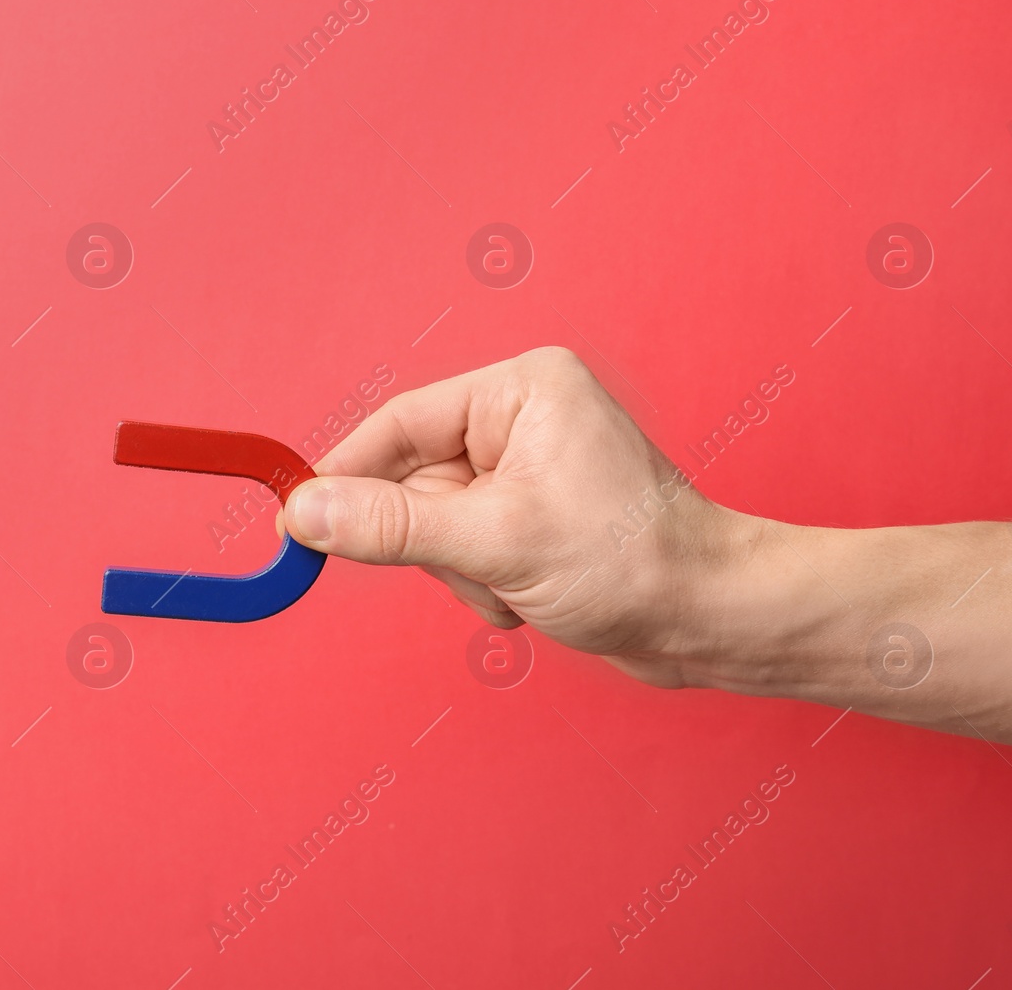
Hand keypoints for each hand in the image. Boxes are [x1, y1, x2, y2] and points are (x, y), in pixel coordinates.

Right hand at [281, 347, 743, 686]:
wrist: (712, 621)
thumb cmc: (633, 564)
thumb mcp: (495, 542)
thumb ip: (391, 525)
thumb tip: (307, 512)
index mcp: (522, 389)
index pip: (400, 423)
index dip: (346, 474)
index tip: (299, 520)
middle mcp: (523, 417)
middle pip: (412, 479)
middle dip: (435, 541)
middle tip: (478, 569)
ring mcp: (528, 468)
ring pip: (434, 524)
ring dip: (462, 571)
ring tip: (518, 586)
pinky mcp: (532, 514)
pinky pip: (464, 548)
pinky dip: (482, 583)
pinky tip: (529, 598)